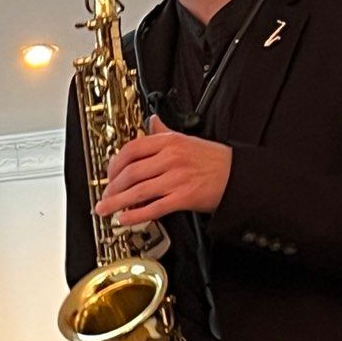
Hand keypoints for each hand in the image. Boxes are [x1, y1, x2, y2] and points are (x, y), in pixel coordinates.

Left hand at [95, 116, 231, 225]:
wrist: (237, 175)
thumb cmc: (213, 160)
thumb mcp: (188, 139)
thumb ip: (165, 133)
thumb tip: (152, 121)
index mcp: (169, 142)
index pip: (132, 149)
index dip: (114, 164)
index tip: (108, 174)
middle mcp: (171, 158)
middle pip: (131, 172)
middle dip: (112, 187)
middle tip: (104, 195)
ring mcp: (176, 178)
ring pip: (138, 190)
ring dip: (117, 202)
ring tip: (105, 209)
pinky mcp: (183, 197)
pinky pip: (153, 207)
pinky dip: (135, 215)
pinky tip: (124, 219)